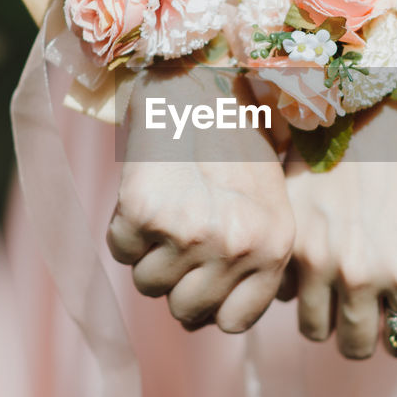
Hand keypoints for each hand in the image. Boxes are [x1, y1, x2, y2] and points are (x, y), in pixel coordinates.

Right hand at [107, 66, 294, 332]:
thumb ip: (248, 257)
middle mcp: (237, 245)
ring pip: (148, 284)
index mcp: (275, 245)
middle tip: (178, 237)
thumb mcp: (264, 201)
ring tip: (167, 206)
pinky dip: (124, 225)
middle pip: (185, 312)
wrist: (196, 74)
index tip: (201, 277)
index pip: (231, 322)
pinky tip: (146, 190)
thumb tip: (208, 313)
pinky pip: (121, 249)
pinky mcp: (145, 213)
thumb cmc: (231, 137)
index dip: (209, 304)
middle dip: (175, 281)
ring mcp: (191, 232)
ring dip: (148, 253)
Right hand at [283, 104, 396, 358]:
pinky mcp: (284, 241)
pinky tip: (307, 260)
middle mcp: (359, 274)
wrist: (363, 103)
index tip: (394, 318)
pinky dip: (293, 284)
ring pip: (314, 328)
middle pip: (354, 345)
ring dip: (323, 315)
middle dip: (359, 333)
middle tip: (361, 315)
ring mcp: (316, 260)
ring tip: (331, 293)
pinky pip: (284, 291)